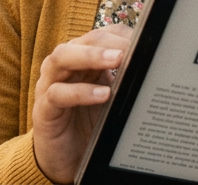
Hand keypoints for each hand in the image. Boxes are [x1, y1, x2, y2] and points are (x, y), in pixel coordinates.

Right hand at [32, 24, 131, 183]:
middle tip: (131, 47)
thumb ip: (123, 80)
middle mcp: (62, 68)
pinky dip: (80, 92)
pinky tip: (102, 95)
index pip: (98, 37)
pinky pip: (57, 94)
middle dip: (107, 42)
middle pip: (81, 42)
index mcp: (80, 61)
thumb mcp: (110, 99)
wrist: (65, 161)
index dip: (119, 35)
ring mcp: (49, 86)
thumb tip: (154, 66)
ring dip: (91, 56)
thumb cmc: (88, 125)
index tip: (144, 39)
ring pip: (62, 58)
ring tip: (117, 59)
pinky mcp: (44, 110)